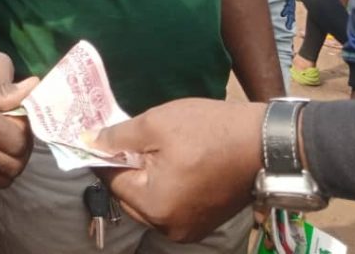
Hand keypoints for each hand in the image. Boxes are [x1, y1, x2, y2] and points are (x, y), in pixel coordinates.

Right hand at [0, 61, 37, 193]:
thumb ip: (1, 90)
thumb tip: (34, 87)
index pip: (19, 140)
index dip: (26, 128)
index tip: (18, 113)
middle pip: (14, 166)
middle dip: (22, 149)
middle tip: (15, 129)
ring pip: (0, 181)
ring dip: (9, 164)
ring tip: (1, 141)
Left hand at [88, 98, 265, 242]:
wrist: (266, 143)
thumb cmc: (209, 130)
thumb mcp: (155, 124)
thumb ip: (117, 137)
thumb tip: (88, 141)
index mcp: (155, 206)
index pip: (111, 180)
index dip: (103, 155)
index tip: (98, 134)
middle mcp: (169, 228)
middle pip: (129, 195)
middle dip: (124, 167)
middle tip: (125, 137)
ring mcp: (188, 229)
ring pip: (149, 202)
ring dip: (144, 177)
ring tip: (149, 147)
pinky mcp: (203, 223)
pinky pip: (170, 205)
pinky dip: (163, 186)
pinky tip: (170, 161)